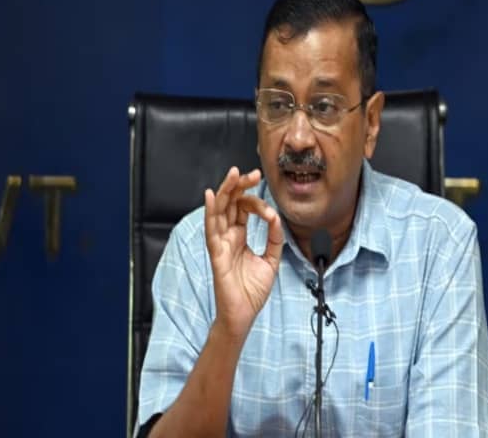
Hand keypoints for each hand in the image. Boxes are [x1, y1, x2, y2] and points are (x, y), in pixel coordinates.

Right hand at [204, 166, 283, 339]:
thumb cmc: (252, 291)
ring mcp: (221, 244)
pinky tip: (212, 196)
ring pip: (220, 211)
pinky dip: (211, 212)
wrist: (244, 314)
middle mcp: (228, 237)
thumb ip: (275, 239)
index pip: (243, 210)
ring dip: (226, 191)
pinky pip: (212, 230)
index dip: (255, 201)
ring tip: (233, 174)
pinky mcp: (217, 254)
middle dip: (239, 186)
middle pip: (230, 205)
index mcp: (239, 237)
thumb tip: (276, 217)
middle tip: (250, 173)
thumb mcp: (271, 260)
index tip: (270, 208)